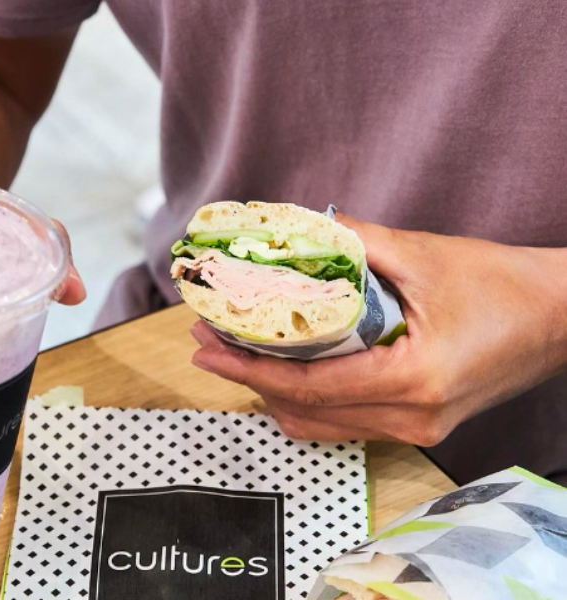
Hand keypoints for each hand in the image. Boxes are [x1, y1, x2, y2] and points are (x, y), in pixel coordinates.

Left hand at [190, 214, 566, 444]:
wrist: (562, 317)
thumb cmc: (504, 285)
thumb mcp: (424, 254)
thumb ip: (355, 243)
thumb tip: (294, 230)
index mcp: (413, 380)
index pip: (308, 387)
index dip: (249, 369)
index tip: (207, 348)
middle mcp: (413, 417)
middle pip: (307, 412)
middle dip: (250, 379)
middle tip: (209, 341)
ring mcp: (417, 429)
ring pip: (322, 425)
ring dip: (274, 392)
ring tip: (238, 352)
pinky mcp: (419, 424)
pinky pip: (346, 423)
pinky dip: (307, 401)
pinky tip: (284, 370)